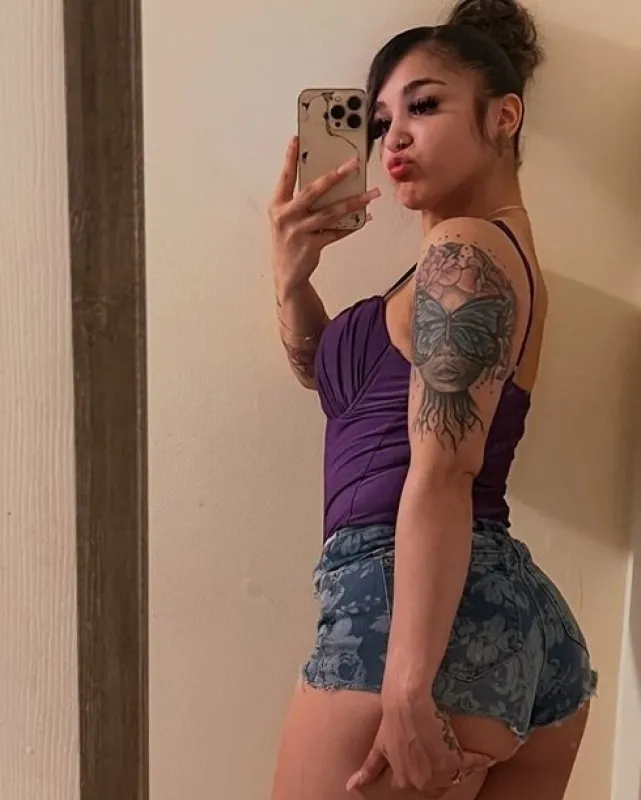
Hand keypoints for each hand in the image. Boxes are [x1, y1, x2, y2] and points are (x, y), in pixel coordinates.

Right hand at [268, 136, 379, 299]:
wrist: (286, 274)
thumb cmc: (288, 241)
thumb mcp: (285, 218)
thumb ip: (298, 201)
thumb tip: (326, 182)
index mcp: (277, 205)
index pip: (286, 177)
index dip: (291, 158)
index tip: (297, 139)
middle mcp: (286, 216)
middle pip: (314, 191)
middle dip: (336, 176)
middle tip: (353, 164)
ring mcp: (299, 232)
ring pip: (331, 212)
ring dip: (354, 201)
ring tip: (372, 193)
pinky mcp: (312, 246)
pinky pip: (336, 232)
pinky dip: (352, 225)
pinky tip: (364, 217)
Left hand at [347, 690, 492, 796]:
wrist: (405, 701)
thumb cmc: (391, 720)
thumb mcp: (379, 747)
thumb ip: (369, 769)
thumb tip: (351, 786)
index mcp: (403, 780)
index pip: (418, 786)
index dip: (425, 772)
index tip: (430, 762)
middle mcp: (421, 781)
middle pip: (439, 785)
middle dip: (443, 773)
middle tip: (445, 756)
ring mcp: (438, 771)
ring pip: (454, 776)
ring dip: (460, 767)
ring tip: (463, 754)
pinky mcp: (453, 757)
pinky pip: (470, 764)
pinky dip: (478, 761)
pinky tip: (486, 758)